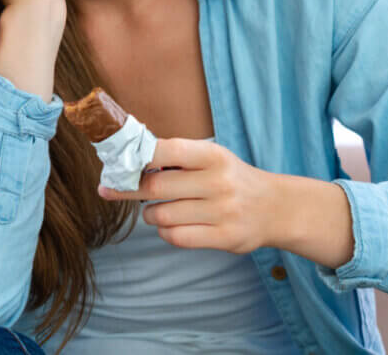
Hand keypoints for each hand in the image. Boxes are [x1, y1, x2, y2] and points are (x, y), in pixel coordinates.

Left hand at [98, 137, 280, 254]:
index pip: (166, 150)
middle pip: (155, 186)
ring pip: (163, 215)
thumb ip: (175, 155)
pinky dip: (165, 231)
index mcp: (213, 155)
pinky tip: (168, 225)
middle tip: (111, 188)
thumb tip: (126, 156)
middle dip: (128, 188)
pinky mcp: (226, 238)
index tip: (115, 162)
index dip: (136, 156)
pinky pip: (177, 237)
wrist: (276, 207)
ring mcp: (223, 212)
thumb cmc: (229, 178)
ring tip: (152, 210)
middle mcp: (219, 182)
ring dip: (149, 213)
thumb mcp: (211, 157)